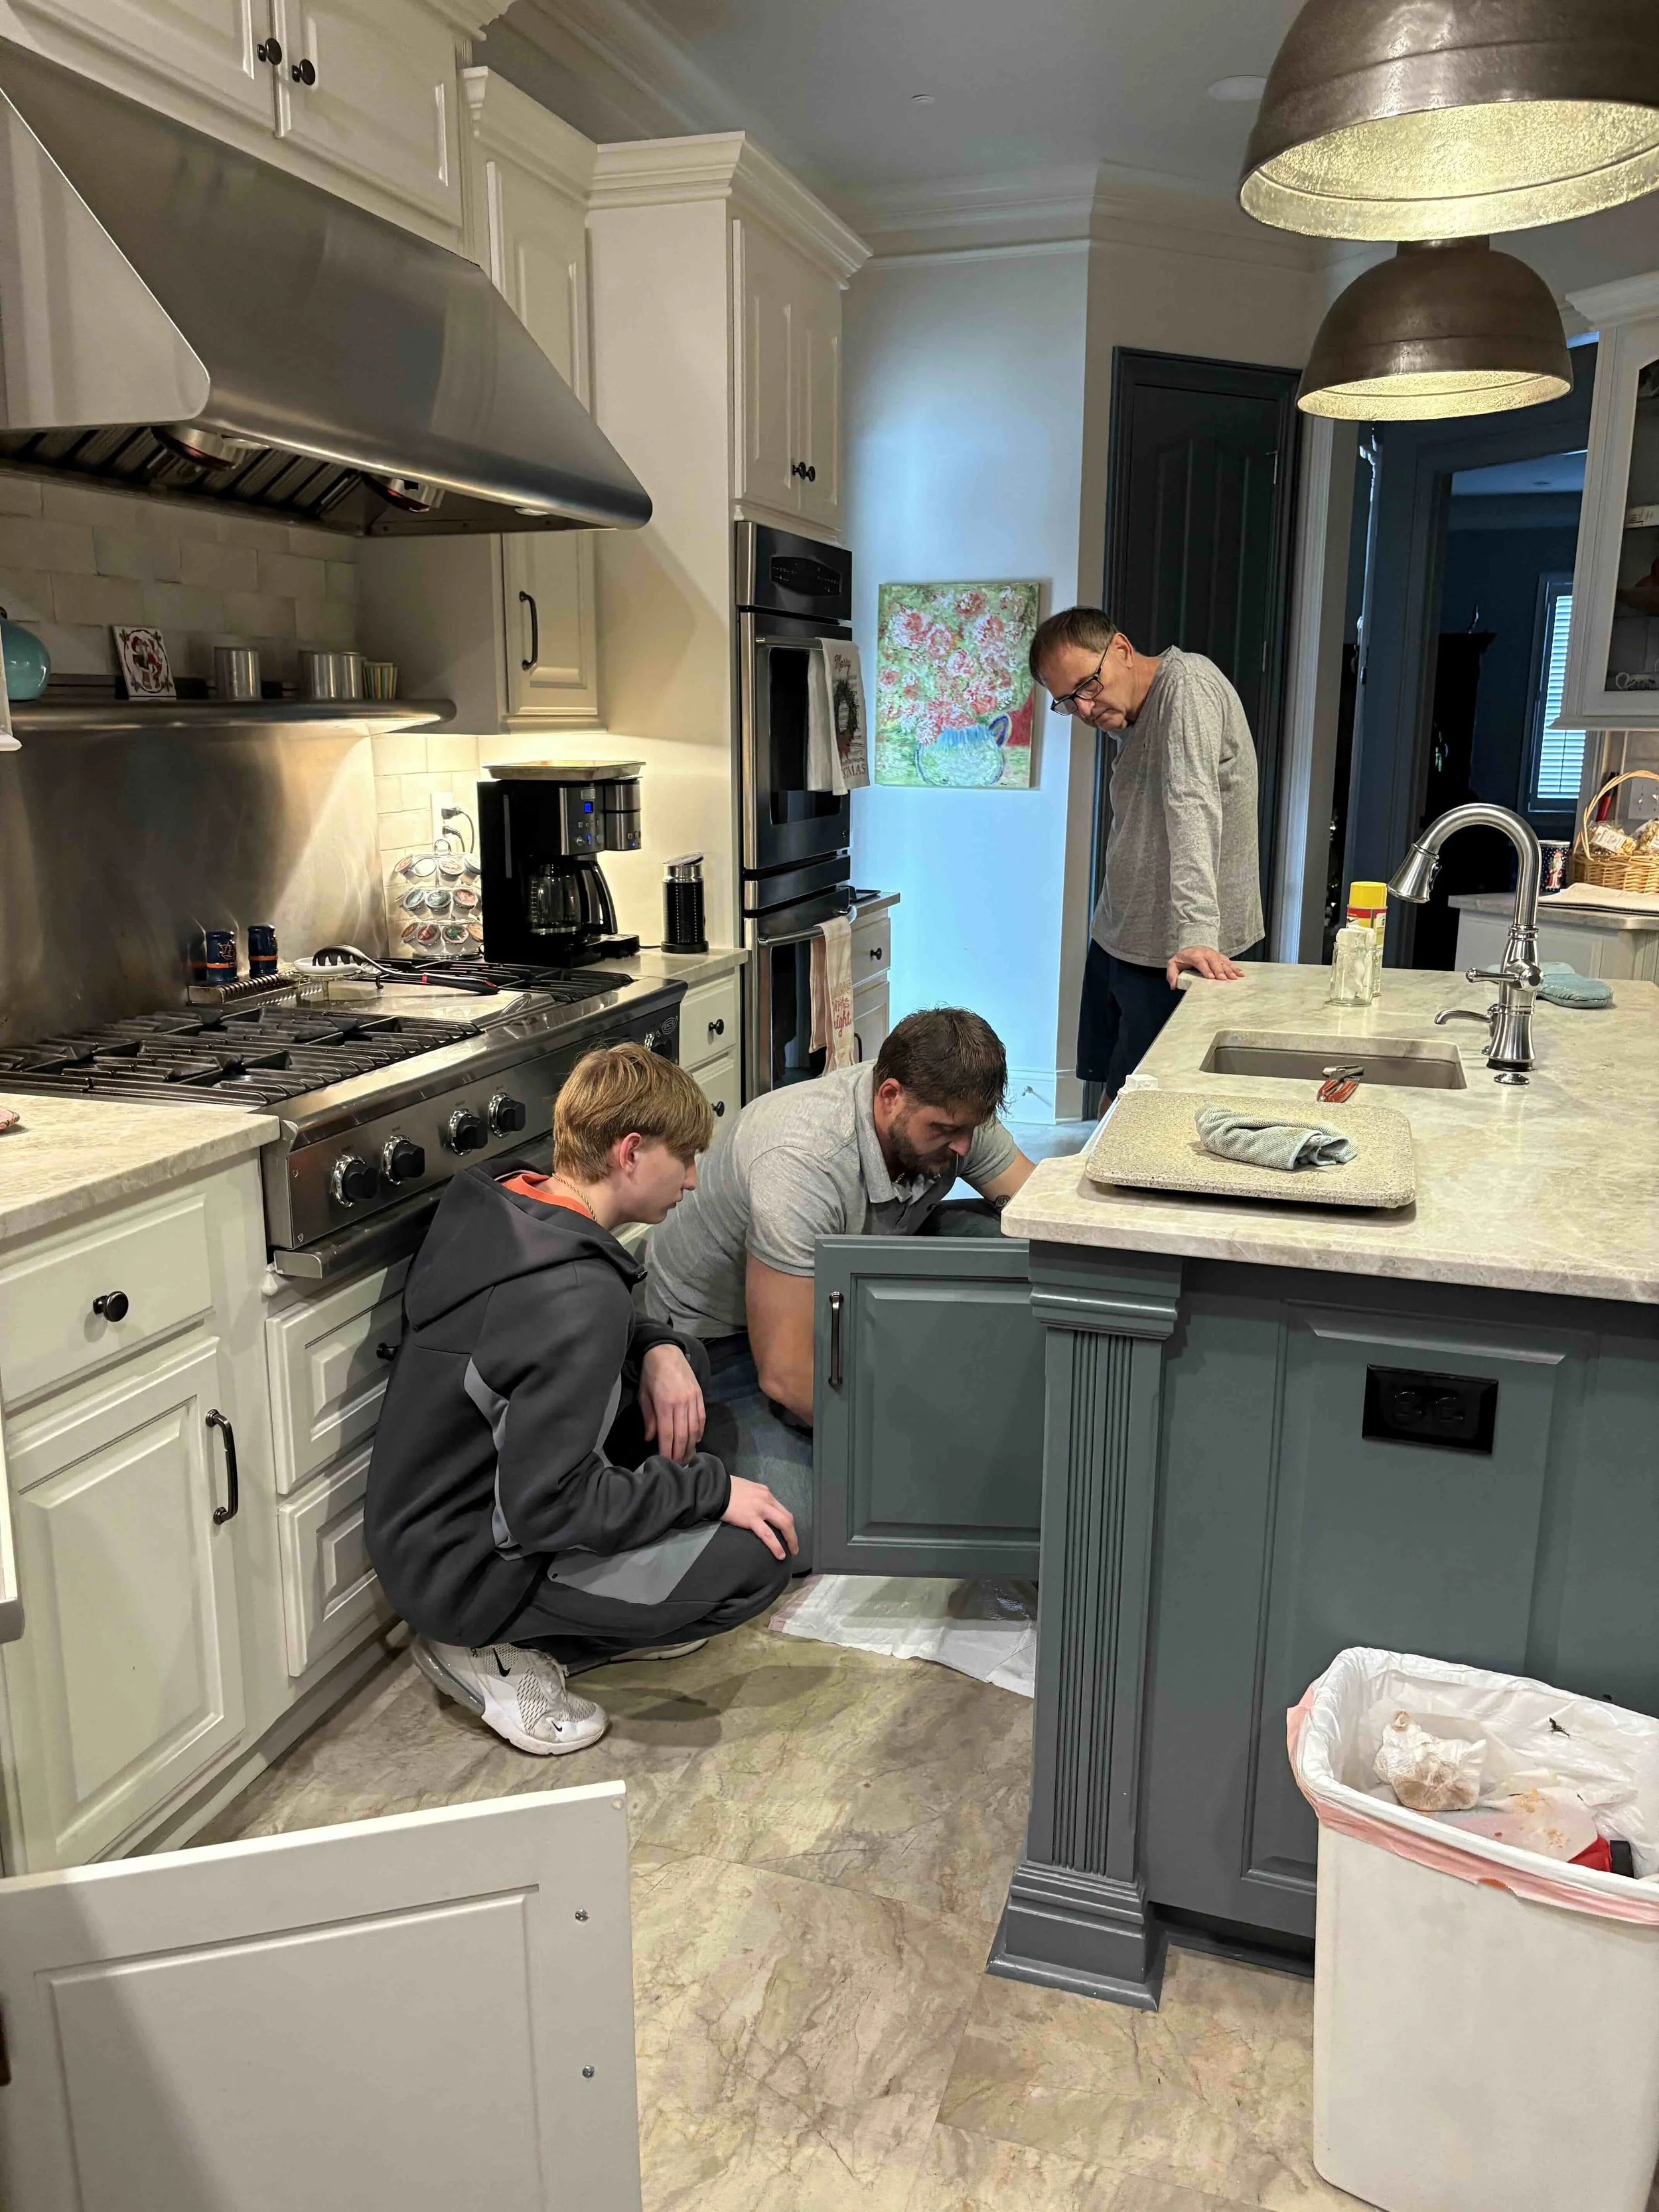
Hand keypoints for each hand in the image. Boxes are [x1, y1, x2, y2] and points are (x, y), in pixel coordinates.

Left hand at [638, 1344, 704, 1461]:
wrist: (666, 1352)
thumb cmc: (651, 1374)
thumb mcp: (644, 1395)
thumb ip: (648, 1418)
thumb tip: (650, 1438)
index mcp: (665, 1404)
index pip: (668, 1434)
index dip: (667, 1451)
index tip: (665, 1462)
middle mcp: (681, 1403)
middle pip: (683, 1435)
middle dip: (680, 1453)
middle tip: (678, 1466)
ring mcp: (693, 1399)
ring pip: (694, 1428)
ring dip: (691, 1445)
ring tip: (687, 1457)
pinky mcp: (700, 1395)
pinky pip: (702, 1417)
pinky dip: (699, 1431)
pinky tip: (696, 1440)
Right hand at [721, 1475, 797, 1561]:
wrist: (715, 1488)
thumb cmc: (727, 1489)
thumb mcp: (747, 1489)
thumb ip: (755, 1497)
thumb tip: (757, 1507)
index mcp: (765, 1493)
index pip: (781, 1509)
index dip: (787, 1523)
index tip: (787, 1533)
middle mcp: (767, 1499)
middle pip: (787, 1518)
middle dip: (793, 1533)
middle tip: (794, 1546)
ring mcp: (760, 1509)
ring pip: (783, 1525)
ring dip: (790, 1540)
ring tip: (792, 1551)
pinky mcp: (751, 1519)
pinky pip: (768, 1534)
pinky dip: (776, 1545)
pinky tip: (780, 1554)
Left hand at [1166, 945, 1243, 988]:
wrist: (1191, 947)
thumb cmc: (1182, 959)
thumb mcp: (1173, 964)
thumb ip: (1172, 974)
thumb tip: (1174, 986)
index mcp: (1193, 955)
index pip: (1200, 961)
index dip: (1205, 969)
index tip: (1211, 977)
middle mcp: (1205, 953)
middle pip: (1213, 961)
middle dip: (1219, 970)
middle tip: (1224, 979)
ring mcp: (1214, 954)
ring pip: (1222, 961)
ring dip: (1229, 969)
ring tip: (1236, 977)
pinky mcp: (1220, 957)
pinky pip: (1228, 962)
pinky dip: (1235, 967)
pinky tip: (1241, 973)